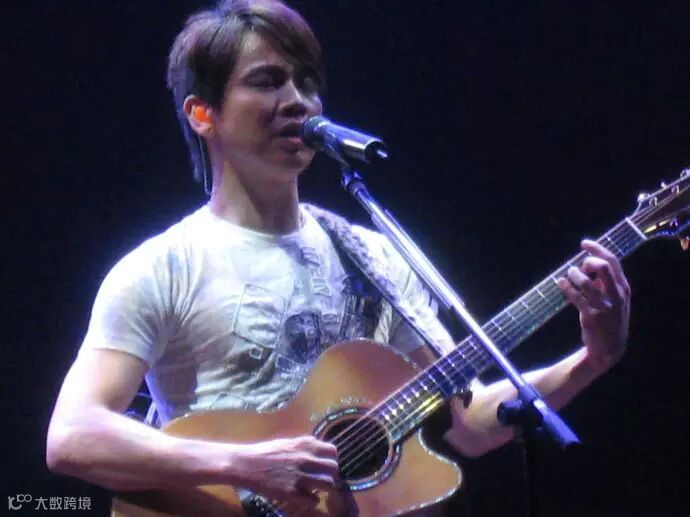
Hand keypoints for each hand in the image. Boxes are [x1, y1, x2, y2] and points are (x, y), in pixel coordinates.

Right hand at [229, 435, 343, 512]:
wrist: (246, 464)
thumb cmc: (265, 452)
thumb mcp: (288, 443)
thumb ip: (305, 446)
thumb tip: (319, 450)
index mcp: (305, 444)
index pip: (332, 451)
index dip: (331, 459)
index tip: (326, 464)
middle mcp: (306, 459)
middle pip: (334, 469)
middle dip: (331, 474)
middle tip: (324, 478)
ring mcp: (301, 476)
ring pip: (328, 485)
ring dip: (324, 488)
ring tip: (317, 489)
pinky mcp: (293, 493)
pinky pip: (314, 500)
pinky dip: (312, 500)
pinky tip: (305, 497)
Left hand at [557, 239, 630, 372]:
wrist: (609, 348)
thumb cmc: (609, 319)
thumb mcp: (614, 300)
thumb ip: (605, 283)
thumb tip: (588, 265)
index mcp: (623, 288)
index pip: (612, 261)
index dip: (597, 249)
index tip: (584, 243)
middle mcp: (616, 295)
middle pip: (603, 267)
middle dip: (588, 261)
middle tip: (580, 267)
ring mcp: (604, 306)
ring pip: (586, 281)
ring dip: (573, 274)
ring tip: (568, 275)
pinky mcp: (591, 315)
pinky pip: (575, 296)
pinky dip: (565, 287)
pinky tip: (560, 283)